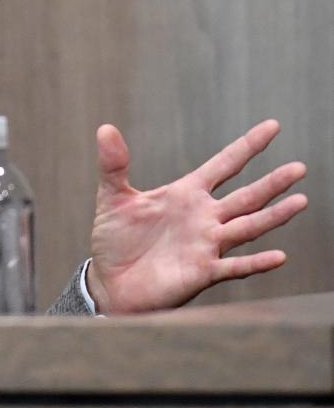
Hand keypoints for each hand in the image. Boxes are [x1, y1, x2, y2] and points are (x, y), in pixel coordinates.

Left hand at [85, 120, 306, 313]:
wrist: (110, 281)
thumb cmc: (117, 240)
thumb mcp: (113, 197)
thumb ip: (113, 164)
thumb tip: (105, 128)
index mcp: (186, 195)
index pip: (224, 165)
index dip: (247, 146)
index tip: (272, 126)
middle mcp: (203, 218)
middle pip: (246, 196)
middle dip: (272, 182)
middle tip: (300, 167)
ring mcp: (206, 245)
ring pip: (247, 227)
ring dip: (273, 216)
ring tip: (300, 201)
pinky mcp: (202, 272)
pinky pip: (234, 267)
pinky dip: (255, 262)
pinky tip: (278, 256)